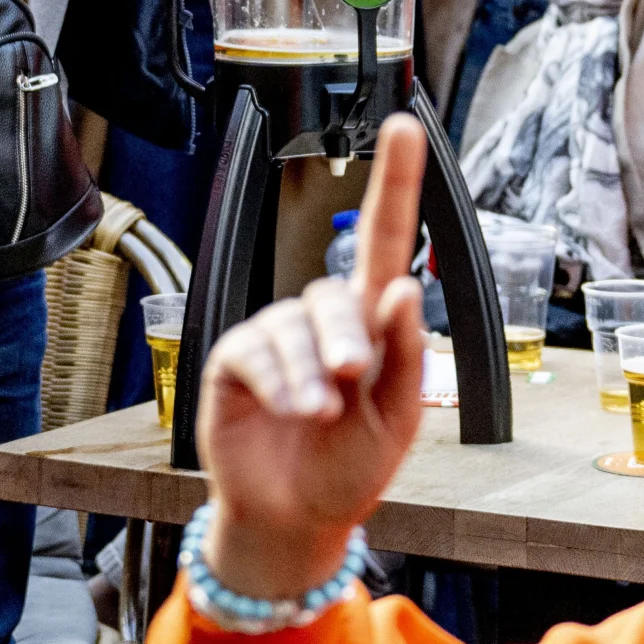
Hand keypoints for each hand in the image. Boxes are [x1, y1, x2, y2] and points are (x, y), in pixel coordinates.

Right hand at [200, 117, 429, 599]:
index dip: (396, 181)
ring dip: (310, 372)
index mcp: (374, 325)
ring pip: (293, 325)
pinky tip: (290, 408)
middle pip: (334, 293)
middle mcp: (324, 321)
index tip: (406, 125)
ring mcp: (278, 338)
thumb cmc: (352, 465)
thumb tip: (406, 287)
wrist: (297, 518)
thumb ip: (406, 354)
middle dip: (344, 334)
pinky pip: (254, 351)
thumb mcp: (399, 419)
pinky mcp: (237, 361)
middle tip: (352, 377)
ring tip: (320, 414)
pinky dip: (277, 380)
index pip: (386, 240)